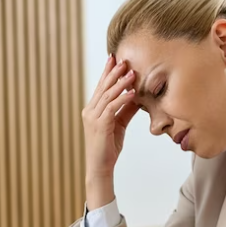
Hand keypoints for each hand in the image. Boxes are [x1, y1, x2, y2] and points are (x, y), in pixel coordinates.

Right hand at [82, 56, 138, 207]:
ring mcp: (93, 118)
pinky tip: (132, 93)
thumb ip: (125, 110)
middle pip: (102, 87)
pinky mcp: (99, 125)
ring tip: (131, 73)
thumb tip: (135, 96)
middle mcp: (90, 111)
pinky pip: (111, 108)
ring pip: (107, 95)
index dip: (107, 72)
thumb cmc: (108, 148)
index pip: (101, 87)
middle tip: (123, 60)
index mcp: (92, 109)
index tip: (114, 59)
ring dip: (120, 83)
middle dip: (113, 73)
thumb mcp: (119, 124)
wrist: (100, 167)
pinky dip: (122, 99)